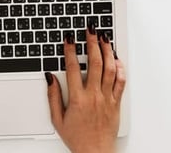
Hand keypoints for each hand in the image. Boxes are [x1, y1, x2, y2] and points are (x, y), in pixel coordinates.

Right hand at [46, 26, 125, 152]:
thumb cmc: (77, 138)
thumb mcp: (57, 119)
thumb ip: (53, 96)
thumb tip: (50, 78)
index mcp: (78, 99)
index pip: (72, 68)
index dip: (70, 50)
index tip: (69, 39)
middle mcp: (94, 96)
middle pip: (95, 63)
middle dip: (92, 43)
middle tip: (90, 31)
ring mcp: (107, 98)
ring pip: (110, 69)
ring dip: (107, 51)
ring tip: (104, 39)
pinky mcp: (116, 103)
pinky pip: (120, 82)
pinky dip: (120, 68)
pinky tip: (116, 59)